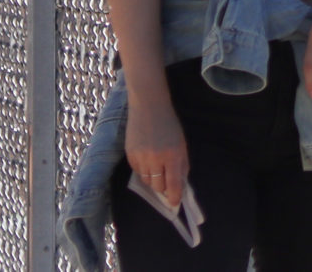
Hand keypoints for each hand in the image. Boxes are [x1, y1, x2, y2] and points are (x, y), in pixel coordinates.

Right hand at [124, 91, 188, 209]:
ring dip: (153, 179)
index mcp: (173, 154)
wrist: (149, 107)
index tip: (174, 204)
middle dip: (163, 188)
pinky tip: (147, 158)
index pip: (173, 184)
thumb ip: (181, 164)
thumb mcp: (181, 144)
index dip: (174, 197)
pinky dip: (143, 170)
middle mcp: (156, 158)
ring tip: (157, 167)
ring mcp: (141, 157)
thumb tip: (179, 185)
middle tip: (166, 183)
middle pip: (158, 186)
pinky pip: (137, 171)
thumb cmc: (169, 126)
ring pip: (146, 181)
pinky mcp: (130, 155)